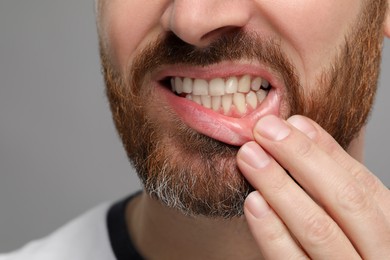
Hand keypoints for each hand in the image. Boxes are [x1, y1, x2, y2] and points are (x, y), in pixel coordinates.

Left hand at [237, 115, 389, 258]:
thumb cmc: (354, 253)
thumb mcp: (358, 221)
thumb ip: (333, 180)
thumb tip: (301, 128)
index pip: (362, 185)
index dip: (324, 151)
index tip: (292, 123)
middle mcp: (380, 256)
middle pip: (345, 200)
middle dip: (301, 160)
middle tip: (264, 130)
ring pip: (319, 230)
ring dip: (280, 187)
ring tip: (250, 156)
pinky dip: (273, 233)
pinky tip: (254, 202)